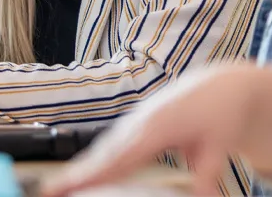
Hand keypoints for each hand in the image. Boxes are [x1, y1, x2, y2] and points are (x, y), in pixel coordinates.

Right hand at [42, 64, 271, 196]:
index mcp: (158, 126)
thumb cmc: (220, 111)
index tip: (68, 184)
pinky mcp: (139, 124)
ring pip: (105, 148)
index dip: (94, 174)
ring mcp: (138, 121)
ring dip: (82, 168)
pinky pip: (113, 145)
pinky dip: (96, 160)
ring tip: (57, 188)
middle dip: (77, 174)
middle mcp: (141, 122)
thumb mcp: (220, 145)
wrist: (222, 84)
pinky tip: (85, 174)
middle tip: (49, 192)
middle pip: (104, 153)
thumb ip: (208, 175)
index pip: (121, 157)